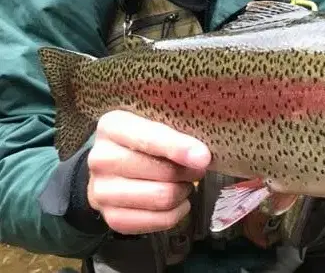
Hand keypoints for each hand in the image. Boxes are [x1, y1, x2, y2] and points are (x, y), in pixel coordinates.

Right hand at [87, 110, 210, 234]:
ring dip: (184, 191)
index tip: (203, 157)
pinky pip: (158, 221)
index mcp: (112, 126)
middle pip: (162, 172)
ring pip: (162, 198)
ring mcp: (102, 191)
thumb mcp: (153, 121)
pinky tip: (177, 200)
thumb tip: (202, 156)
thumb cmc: (142, 137)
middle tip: (197, 168)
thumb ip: (175, 131)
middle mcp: (101, 159)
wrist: (110, 163)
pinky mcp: (111, 217)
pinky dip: (177, 212)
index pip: (150, 139)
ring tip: (185, 182)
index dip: (179, 148)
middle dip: (189, 172)